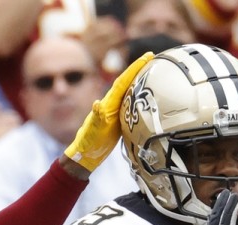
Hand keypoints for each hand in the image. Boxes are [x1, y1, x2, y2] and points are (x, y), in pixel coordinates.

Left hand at [64, 51, 153, 171]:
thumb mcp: (93, 129)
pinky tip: (145, 94)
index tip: (147, 56)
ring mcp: (114, 110)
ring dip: (139, 79)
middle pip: (127, 82)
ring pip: (129, 91)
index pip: (122, 81)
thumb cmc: (89, 142)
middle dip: (138, 69)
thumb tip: (97, 103)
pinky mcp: (118, 118)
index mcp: (107, 103)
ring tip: (152, 70)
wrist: (86, 154)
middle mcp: (111, 103)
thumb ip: (97, 117)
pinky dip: (138, 95)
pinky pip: (130, 102)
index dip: (134, 68)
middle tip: (152, 57)